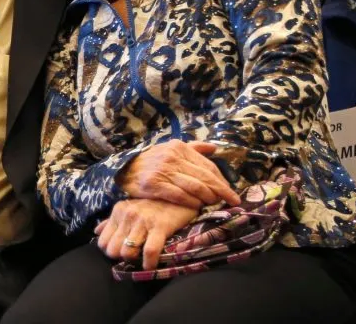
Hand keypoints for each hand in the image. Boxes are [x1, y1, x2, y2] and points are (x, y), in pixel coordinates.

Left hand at [95, 199, 198, 269]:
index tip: (121, 252)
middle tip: (132, 257)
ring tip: (141, 260)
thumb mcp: (130, 208)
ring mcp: (143, 220)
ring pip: (127, 252)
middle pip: (113, 250)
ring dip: (134, 261)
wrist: (180, 194)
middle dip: (121, 258)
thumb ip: (112, 221)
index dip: (111, 251)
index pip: (102, 241)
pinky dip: (149, 263)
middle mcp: (128, 215)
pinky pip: (149, 251)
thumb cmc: (155, 204)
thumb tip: (97, 231)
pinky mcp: (160, 226)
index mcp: (119, 211)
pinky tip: (150, 265)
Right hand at [119, 141, 239, 208]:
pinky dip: (191, 202)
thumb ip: (193, 148)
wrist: (123, 169)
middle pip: (204, 177)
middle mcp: (172, 157)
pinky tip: (198, 207)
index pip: (207, 166)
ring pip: (194, 187)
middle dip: (221, 191)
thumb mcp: (170, 149)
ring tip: (216, 204)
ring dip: (208, 197)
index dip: (222, 180)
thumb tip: (214, 148)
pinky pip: (179, 195)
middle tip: (232, 201)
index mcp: (179, 147)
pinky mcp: (154, 184)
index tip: (232, 192)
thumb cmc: (151, 161)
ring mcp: (162, 170)